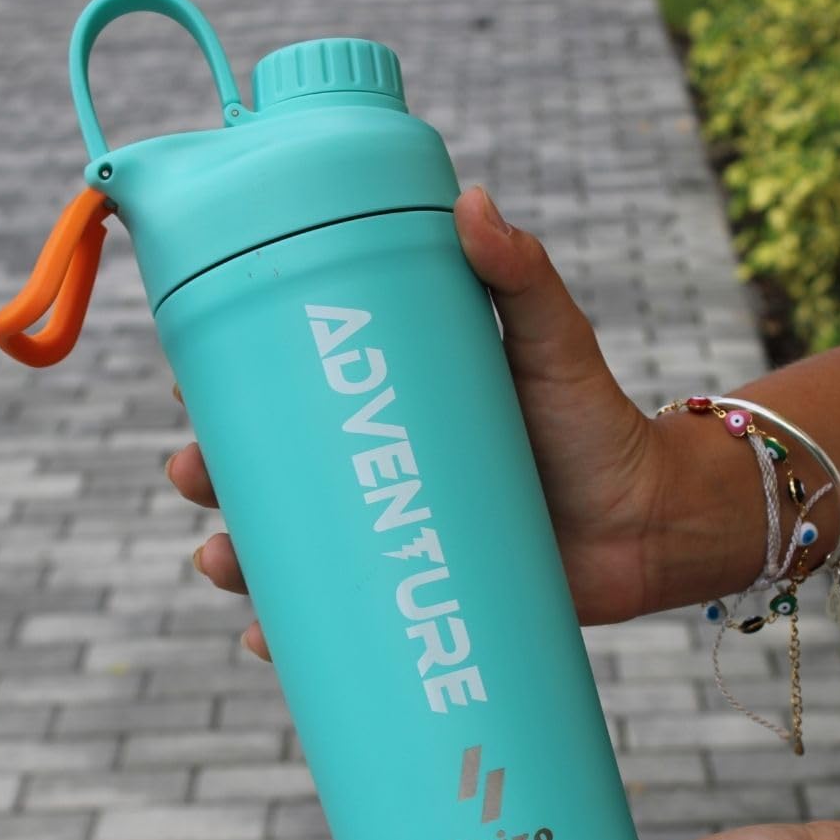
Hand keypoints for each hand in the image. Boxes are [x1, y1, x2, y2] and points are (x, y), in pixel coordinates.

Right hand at [166, 185, 669, 657]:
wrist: (647, 523)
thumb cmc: (596, 423)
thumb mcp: (553, 342)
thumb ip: (520, 274)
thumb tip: (470, 199)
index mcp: (393, 404)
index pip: (294, 388)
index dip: (234, 384)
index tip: (192, 378)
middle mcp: (379, 469)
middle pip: (274, 473)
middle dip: (217, 475)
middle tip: (192, 473)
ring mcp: (393, 535)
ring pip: (291, 550)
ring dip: (238, 559)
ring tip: (218, 563)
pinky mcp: (415, 593)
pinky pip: (339, 620)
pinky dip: (293, 634)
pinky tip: (261, 640)